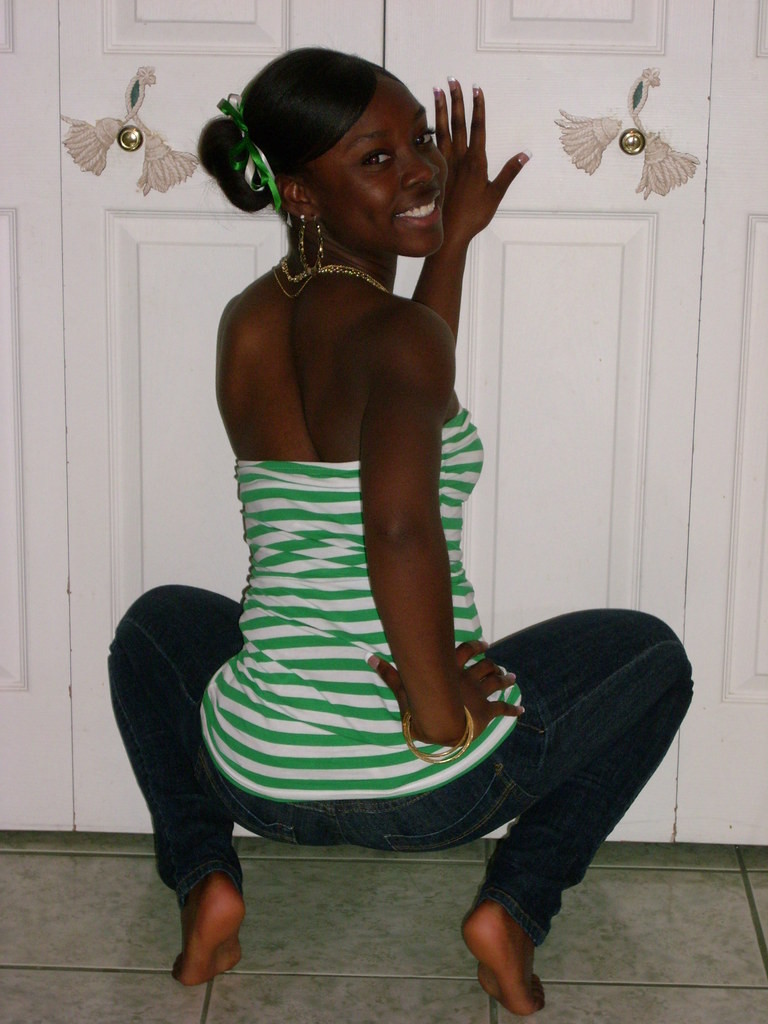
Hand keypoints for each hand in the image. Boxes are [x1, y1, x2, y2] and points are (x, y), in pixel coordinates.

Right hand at [368, 639, 523, 743]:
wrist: (440, 723)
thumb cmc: (422, 704)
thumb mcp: (403, 688)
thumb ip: (389, 673)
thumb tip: (369, 657)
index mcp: (452, 670)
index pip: (466, 652)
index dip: (476, 647)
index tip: (485, 645)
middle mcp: (468, 678)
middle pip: (485, 666)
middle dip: (493, 664)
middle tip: (499, 664)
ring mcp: (479, 694)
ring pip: (496, 682)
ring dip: (505, 679)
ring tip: (512, 678)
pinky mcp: (486, 712)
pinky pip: (502, 709)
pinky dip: (512, 709)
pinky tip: (520, 709)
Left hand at [434, 79, 529, 249]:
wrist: (450, 233)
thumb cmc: (474, 216)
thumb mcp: (496, 194)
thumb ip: (510, 172)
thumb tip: (526, 154)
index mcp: (476, 162)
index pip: (477, 127)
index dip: (477, 107)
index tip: (476, 88)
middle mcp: (459, 159)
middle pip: (457, 123)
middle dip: (456, 99)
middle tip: (452, 79)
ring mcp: (446, 164)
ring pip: (442, 130)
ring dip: (440, 109)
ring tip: (437, 89)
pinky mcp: (436, 172)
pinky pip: (432, 146)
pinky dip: (429, 130)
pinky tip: (426, 120)